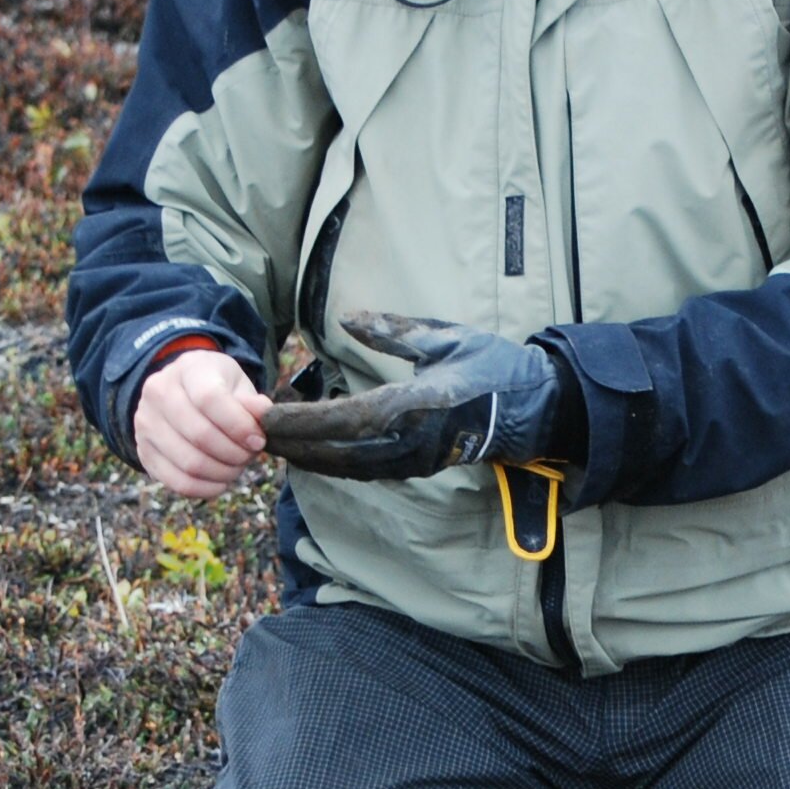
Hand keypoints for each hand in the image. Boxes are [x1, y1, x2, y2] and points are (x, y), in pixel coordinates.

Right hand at [133, 346, 270, 496]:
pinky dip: (206, 488)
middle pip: (200, 435)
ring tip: (237, 466)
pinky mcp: (144, 453)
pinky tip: (221, 481)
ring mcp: (145, 424)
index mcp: (187, 369)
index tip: (258, 440)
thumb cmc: (217, 388)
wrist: (182, 393)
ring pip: (190, 463)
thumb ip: (252, 402)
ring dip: (223, 472)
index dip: (238, 425)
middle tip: (250, 455)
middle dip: (235, 453)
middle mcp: (157, 393)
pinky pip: (178, 482)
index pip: (209, 399)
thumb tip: (264, 417)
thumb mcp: (238, 385)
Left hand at [262, 312, 570, 480]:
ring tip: (272, 443)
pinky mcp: (418, 466)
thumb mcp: (444, 336)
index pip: (345, 418)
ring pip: (347, 466)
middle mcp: (410, 440)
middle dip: (292, 443)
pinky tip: (310, 453)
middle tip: (252, 432)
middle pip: (337, 450)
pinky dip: (331, 463)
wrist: (537, 408)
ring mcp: (414, 459)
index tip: (267, 414)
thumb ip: (393, 329)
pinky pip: (364, 470)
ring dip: (307, 456)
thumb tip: (348, 318)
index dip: (303, 419)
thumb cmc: (493, 366)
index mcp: (416, 405)